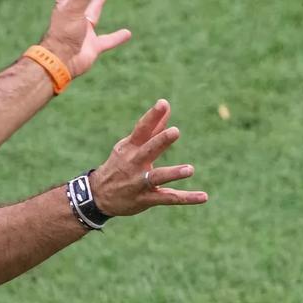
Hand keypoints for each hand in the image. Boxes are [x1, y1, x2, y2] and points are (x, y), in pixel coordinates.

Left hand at [40, 0, 131, 76]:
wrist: (61, 63)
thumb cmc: (63, 35)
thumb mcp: (75, 9)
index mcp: (66, 3)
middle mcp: (74, 15)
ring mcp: (83, 31)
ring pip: (92, 15)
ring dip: (96, 6)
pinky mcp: (92, 46)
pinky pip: (108, 40)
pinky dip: (117, 37)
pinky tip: (127, 33)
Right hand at [89, 100, 207, 215]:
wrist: (98, 196)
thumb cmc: (120, 165)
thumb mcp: (131, 146)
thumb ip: (152, 127)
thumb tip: (166, 104)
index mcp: (130, 148)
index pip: (141, 130)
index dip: (152, 117)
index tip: (163, 104)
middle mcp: (134, 163)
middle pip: (148, 150)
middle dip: (160, 141)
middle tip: (175, 131)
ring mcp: (139, 182)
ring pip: (157, 177)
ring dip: (173, 173)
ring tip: (190, 169)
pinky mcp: (146, 199)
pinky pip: (168, 198)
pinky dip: (186, 198)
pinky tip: (204, 196)